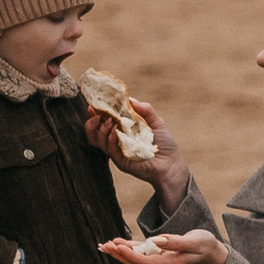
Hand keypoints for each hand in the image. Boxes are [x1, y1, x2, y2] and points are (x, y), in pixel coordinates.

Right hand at [83, 97, 188, 211]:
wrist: (172, 164)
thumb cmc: (164, 144)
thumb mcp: (156, 122)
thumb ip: (144, 110)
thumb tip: (129, 99)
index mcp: (121, 131)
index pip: (102, 122)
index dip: (95, 114)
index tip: (93, 105)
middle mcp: (116, 142)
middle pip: (94, 133)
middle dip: (92, 122)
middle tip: (97, 114)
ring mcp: (118, 153)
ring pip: (99, 142)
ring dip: (102, 130)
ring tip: (111, 121)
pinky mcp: (122, 162)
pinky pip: (111, 151)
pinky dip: (111, 140)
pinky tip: (116, 132)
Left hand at [102, 229, 227, 263]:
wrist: (212, 253)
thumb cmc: (205, 245)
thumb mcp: (194, 242)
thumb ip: (175, 242)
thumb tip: (157, 241)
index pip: (145, 261)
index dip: (130, 255)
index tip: (117, 246)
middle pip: (135, 262)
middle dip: (119, 255)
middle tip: (104, 246)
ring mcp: (159, 261)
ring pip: (135, 258)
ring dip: (120, 252)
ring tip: (104, 245)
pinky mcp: (158, 254)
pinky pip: (140, 252)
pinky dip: (128, 248)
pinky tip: (116, 243)